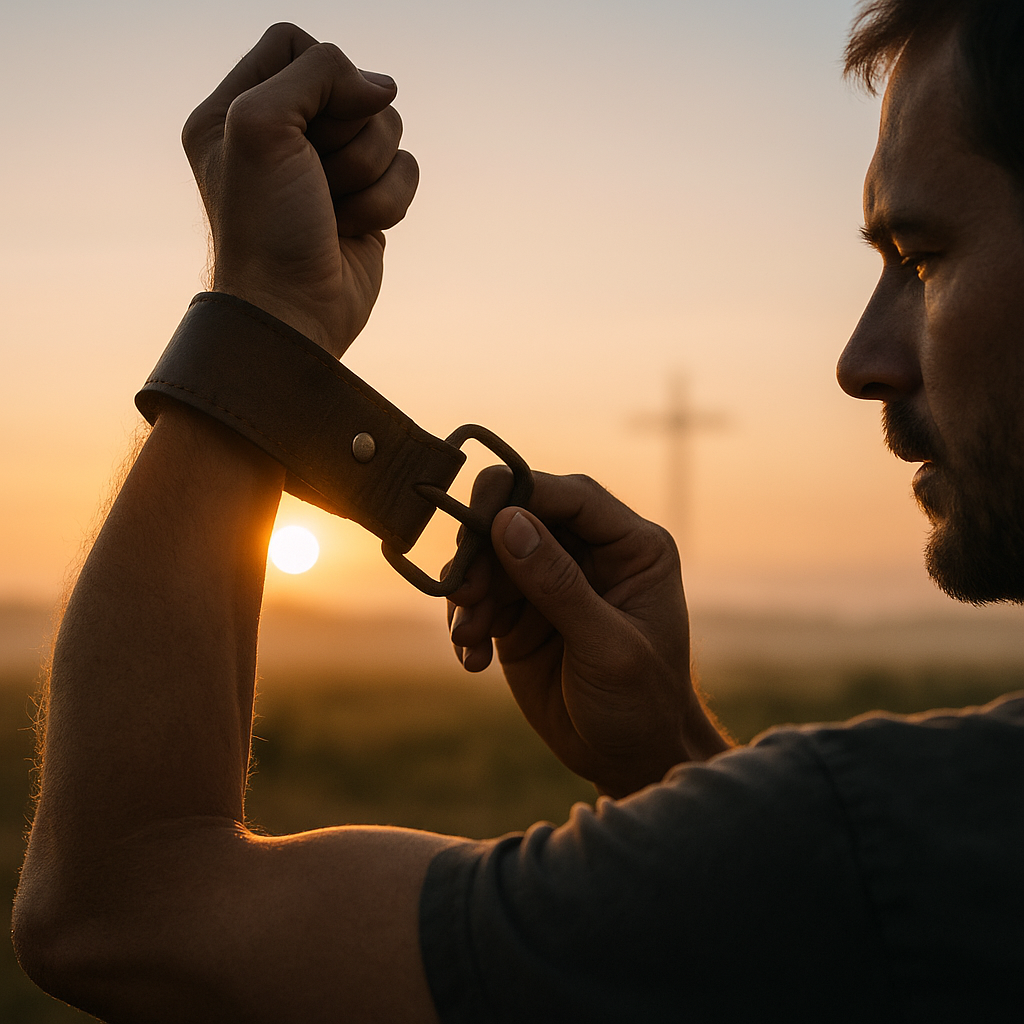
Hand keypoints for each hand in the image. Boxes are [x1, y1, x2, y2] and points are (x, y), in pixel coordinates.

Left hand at [181, 23, 418, 355]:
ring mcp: (328, 170)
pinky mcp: (367, 201)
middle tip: (317, 176)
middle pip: (350, 86)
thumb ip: (317, 74)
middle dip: (346, 132)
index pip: (294, 44)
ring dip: (368, 172)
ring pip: (386, 128)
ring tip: (335, 209)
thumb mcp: (262, 125)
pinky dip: (388, 201)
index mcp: (237, 109)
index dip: (318, 73)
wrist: (294, 311)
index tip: (312, 121)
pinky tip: (354, 229)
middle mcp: (284, 135)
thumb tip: (382, 87)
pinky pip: (406, 170)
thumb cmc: (266, 227)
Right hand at [447, 471, 730, 798]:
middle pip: (521, 517)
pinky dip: (465, 621)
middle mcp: (590, 553)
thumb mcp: (607, 648)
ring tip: (468, 635)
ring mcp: (551, 580)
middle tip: (466, 593)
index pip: (572, 496)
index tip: (478, 518)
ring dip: (469, 591)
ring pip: (490, 556)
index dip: (521, 493)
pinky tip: (471, 658)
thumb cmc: (641, 702)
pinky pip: (478, 597)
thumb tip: (507, 522)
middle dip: (483, 550)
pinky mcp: (520, 612)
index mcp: (631, 547)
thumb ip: (559, 585)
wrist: (630, 757)